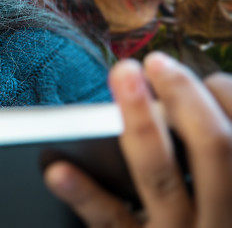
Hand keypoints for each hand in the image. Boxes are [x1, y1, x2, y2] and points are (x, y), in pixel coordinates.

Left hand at [44, 52, 231, 226]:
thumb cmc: (204, 221)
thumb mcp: (219, 198)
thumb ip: (213, 167)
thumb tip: (182, 107)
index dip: (226, 97)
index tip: (207, 77)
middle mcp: (224, 219)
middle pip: (214, 148)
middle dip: (185, 95)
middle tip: (157, 61)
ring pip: (160, 176)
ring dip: (138, 119)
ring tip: (123, 76)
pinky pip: (110, 222)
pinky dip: (83, 194)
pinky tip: (58, 168)